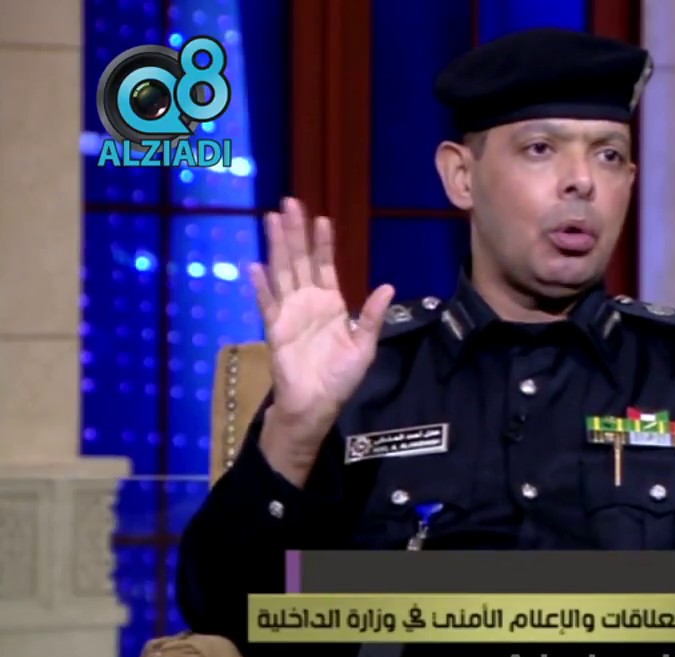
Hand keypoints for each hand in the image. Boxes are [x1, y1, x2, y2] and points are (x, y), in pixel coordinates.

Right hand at [248, 198, 394, 434]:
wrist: (317, 404)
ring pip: (282, 273)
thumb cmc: (340, 377)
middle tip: (290, 204)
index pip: (325, 265)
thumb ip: (371, 316)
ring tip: (271, 220)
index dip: (323, 243)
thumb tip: (388, 286)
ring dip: (276, 247)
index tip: (322, 218)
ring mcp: (289, 313)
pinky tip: (255, 267)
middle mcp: (308, 301)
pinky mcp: (275, 329)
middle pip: (300, 260)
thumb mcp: (364, 346)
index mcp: (331, 303)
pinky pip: (267, 304)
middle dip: (295, 233)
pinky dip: (261, 286)